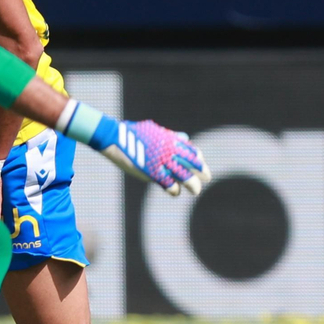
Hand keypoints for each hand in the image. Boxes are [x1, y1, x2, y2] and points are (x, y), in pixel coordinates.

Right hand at [95, 119, 210, 197]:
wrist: (115, 138)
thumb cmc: (133, 133)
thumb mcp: (155, 131)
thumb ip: (170, 136)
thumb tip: (183, 137)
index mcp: (171, 141)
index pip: (193, 151)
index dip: (199, 159)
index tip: (200, 164)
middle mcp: (170, 151)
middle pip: (193, 164)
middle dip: (202, 172)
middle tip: (207, 178)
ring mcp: (162, 163)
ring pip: (185, 177)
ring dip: (193, 185)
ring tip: (196, 191)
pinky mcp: (153, 173)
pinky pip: (169, 185)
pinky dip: (175, 190)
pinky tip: (175, 192)